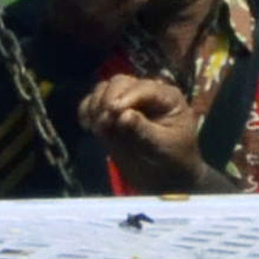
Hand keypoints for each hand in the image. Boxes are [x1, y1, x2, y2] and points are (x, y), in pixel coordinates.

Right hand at [78, 70, 212, 195]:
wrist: (165, 176)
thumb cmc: (172, 158)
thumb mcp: (163, 146)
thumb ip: (144, 130)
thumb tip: (123, 115)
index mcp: (166, 96)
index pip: (144, 88)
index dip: (127, 96)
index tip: (114, 111)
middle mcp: (145, 92)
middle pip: (120, 82)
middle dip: (108, 99)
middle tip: (104, 122)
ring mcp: (125, 100)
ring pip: (103, 89)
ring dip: (96, 105)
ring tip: (98, 128)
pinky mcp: (109, 112)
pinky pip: (92, 103)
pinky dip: (86, 111)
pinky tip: (87, 126)